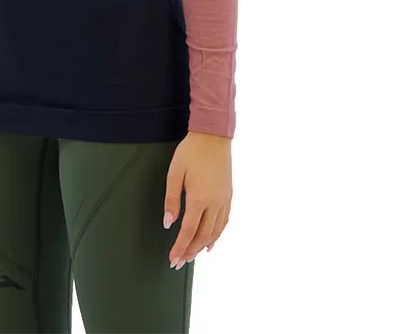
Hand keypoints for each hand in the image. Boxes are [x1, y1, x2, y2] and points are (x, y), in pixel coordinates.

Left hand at [163, 130, 232, 267]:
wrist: (213, 135)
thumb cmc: (191, 152)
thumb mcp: (175, 173)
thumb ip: (171, 200)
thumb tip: (169, 223)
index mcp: (200, 198)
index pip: (189, 231)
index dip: (180, 247)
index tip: (172, 259)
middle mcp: (214, 203)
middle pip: (203, 235)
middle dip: (190, 251)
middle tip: (180, 262)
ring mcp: (224, 199)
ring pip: (216, 231)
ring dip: (203, 246)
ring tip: (193, 255)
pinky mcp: (228, 194)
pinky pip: (224, 221)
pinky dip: (217, 235)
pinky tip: (211, 241)